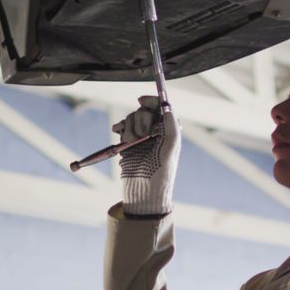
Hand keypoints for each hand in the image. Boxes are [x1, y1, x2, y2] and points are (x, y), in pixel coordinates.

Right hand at [111, 95, 180, 215]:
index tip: (142, 100)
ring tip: (132, 142)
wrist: (144, 189)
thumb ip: (170, 121)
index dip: (151, 100)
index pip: (159, 107)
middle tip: (143, 135)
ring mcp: (140, 137)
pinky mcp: (127, 144)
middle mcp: (154, 131)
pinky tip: (117, 131)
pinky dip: (119, 127)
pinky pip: (122, 128)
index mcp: (168, 130)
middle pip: (143, 111)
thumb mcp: (171, 144)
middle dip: (140, 120)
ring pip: (131, 119)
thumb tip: (164, 103)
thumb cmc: (162, 169)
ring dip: (130, 128)